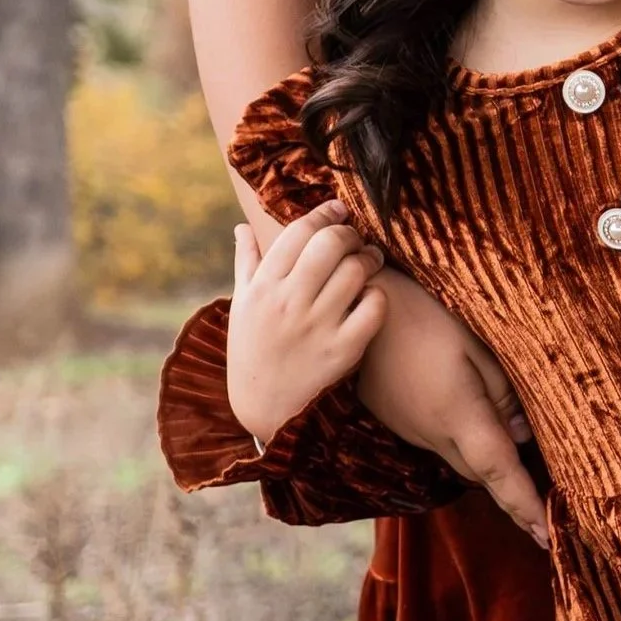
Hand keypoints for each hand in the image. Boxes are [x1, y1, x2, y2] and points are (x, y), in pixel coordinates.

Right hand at [227, 202, 386, 448]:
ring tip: (369, 260)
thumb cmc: (254, 351)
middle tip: (355, 239)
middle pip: (331, 243)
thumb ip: (246, 263)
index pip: (298, 232)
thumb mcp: (242, 307)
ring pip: (356, 270)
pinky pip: (374, 306)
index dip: (324, 213)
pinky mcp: (342, 351)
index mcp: (262, 288)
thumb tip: (242, 226)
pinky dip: (378, 295)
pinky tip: (371, 297)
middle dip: (350, 233)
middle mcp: (287, 304)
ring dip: (370, 258)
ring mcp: (316, 327)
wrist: (266, 411)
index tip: (338, 210)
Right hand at [353, 266, 549, 543]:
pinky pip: (441, 444)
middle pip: (481, 475)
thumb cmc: (423, 314)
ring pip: (460, 461)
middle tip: (547, 511)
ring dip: (489, 471)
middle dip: (512, 496)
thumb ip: (503, 392)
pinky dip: (467, 448)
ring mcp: (411, 428)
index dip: (524, 506)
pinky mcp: (398, 418)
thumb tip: (523, 437)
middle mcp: (433, 433)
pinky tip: (481, 432)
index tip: (548, 538)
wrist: (355, 309)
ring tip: (522, 479)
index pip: (500, 472)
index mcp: (458, 415)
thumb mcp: (474, 343)